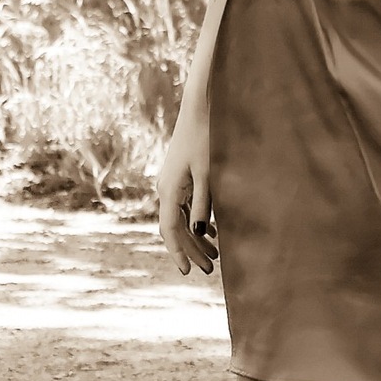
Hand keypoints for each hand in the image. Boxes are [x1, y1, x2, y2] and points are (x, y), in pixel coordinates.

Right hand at [156, 125, 217, 278]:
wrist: (200, 108)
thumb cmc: (206, 138)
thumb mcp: (208, 174)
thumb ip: (204, 203)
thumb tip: (200, 233)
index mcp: (169, 190)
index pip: (170, 230)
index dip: (179, 252)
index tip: (186, 272)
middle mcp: (166, 189)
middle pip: (177, 228)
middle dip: (192, 250)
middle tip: (210, 270)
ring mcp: (172, 183)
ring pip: (182, 219)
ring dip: (197, 238)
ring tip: (215, 256)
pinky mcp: (180, 177)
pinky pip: (186, 206)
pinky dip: (198, 221)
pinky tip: (213, 232)